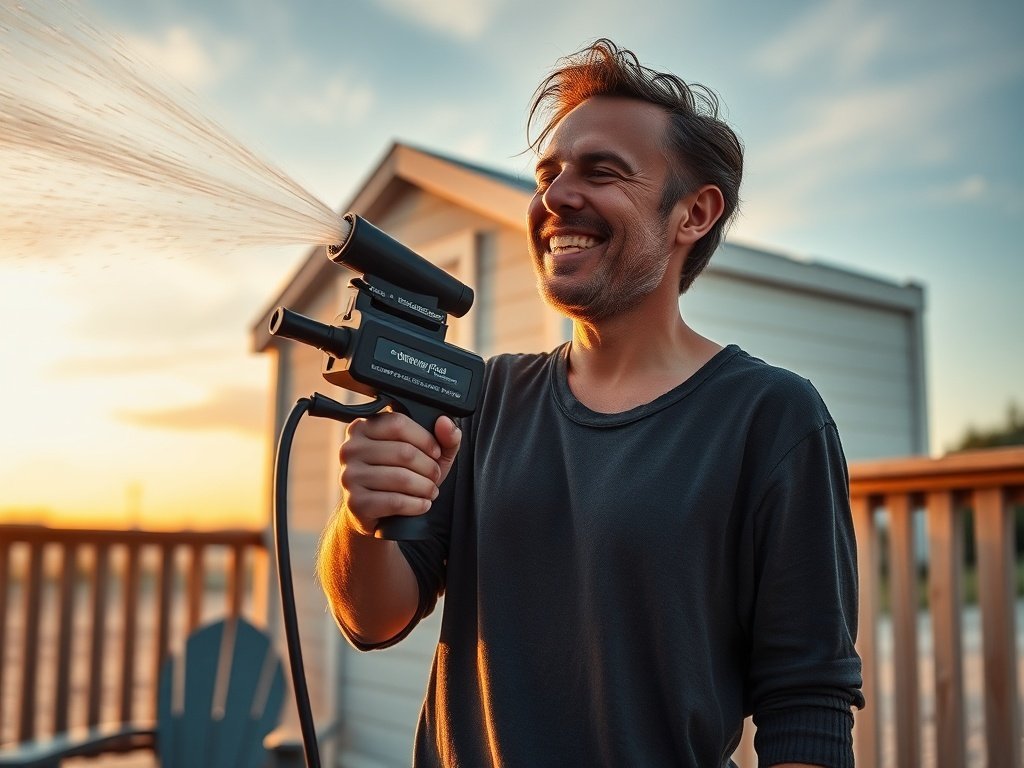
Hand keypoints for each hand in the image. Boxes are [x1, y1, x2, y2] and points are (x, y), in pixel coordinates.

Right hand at [339, 412, 461, 535]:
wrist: (374, 512)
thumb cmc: (399, 477)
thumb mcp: (424, 453)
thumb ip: (442, 436)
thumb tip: (445, 422)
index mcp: (363, 427)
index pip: (398, 423)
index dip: (425, 439)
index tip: (436, 452)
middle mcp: (351, 449)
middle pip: (403, 452)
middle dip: (429, 467)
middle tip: (435, 477)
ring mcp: (350, 476)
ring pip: (401, 478)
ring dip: (425, 487)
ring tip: (430, 491)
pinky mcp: (356, 502)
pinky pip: (395, 501)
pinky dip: (416, 504)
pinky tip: (422, 504)